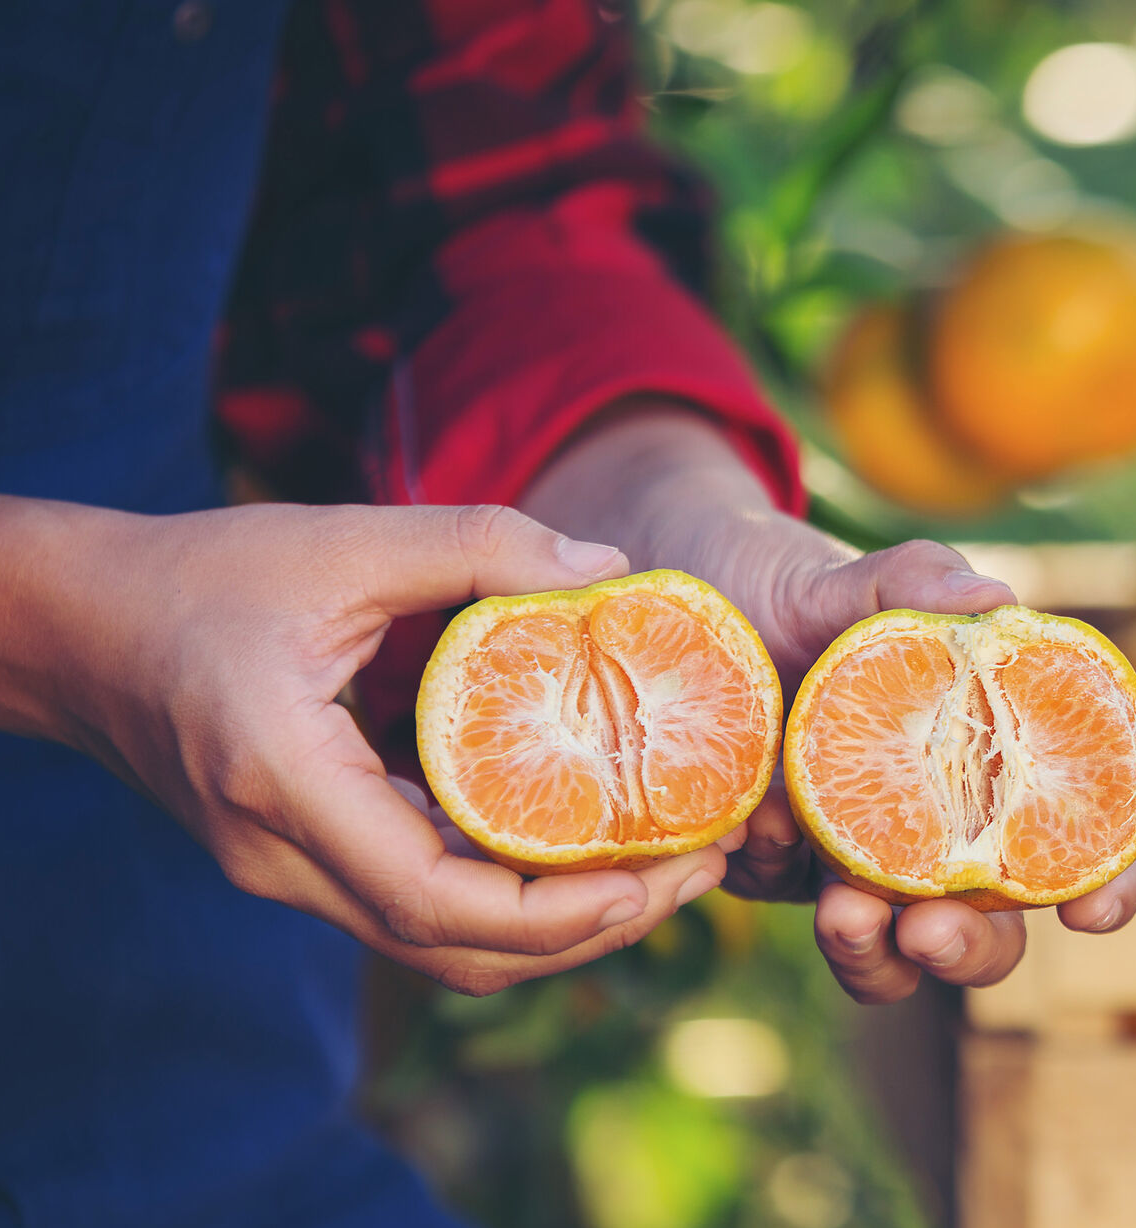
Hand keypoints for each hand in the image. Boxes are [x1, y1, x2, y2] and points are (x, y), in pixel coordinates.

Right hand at [0, 496, 734, 995]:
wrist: (75, 628)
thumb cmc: (199, 577)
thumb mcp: (341, 541)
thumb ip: (478, 544)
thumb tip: (615, 572)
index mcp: (289, 785)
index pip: (437, 900)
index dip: (559, 912)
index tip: (658, 878)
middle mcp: (285, 856)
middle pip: (459, 950)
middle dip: (593, 929)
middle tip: (703, 870)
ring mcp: (289, 871)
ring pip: (442, 943)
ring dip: (558, 922)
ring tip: (668, 865)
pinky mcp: (304, 859)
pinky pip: (418, 903)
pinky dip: (507, 892)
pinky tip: (585, 841)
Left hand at [518, 405, 1135, 1002]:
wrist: (686, 588)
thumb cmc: (802, 582)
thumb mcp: (859, 577)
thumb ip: (918, 584)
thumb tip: (992, 599)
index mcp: (995, 763)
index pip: (1082, 839)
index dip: (1110, 882)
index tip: (1092, 913)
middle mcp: (939, 828)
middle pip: (992, 930)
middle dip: (972, 949)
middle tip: (930, 931)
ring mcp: (856, 859)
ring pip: (889, 954)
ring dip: (872, 952)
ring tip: (840, 912)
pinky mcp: (774, 864)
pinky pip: (782, 896)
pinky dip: (775, 872)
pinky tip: (758, 822)